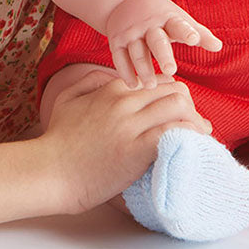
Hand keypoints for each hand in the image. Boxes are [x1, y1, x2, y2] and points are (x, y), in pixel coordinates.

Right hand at [43, 69, 210, 213]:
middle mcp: (124, 102)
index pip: (158, 80)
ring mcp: (131, 125)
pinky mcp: (136, 150)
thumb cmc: (58, 139)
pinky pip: (174, 133)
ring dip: (194, 121)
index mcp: (112, 89)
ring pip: (179, 107)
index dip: (174, 94)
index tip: (179, 112)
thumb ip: (90, 81)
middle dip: (190, 107)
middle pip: (175, 90)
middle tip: (194, 125)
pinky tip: (190, 146)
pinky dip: (188, 137)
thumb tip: (113, 77)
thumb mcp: (67, 99)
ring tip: (197, 136)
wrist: (51, 171)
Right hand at [104, 0, 221, 88]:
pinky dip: (125, 72)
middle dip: (163, 55)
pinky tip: (133, 85)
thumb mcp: (179, 19)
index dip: (186, 31)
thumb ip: (199, 34)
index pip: (178, 25)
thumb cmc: (161, 16)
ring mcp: (131, 33)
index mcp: (167, 18)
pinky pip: (119, 57)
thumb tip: (218, 46)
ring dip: (143, 69)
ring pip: (137, 52)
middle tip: (170, 71)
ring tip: (151, 86)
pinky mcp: (116, 41)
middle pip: (156, 40)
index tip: (194, 39)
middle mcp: (148, 25)